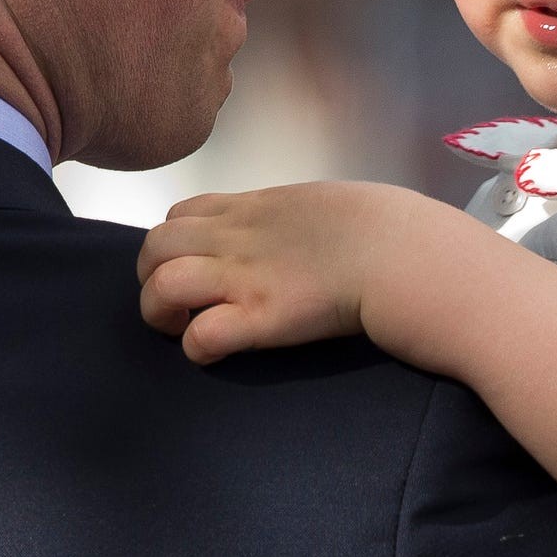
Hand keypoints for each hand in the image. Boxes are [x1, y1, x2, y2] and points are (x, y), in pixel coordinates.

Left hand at [136, 181, 421, 363]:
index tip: (191, 266)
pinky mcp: (261, 319)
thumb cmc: (384, 229)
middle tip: (175, 302)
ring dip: (159, 311)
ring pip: (162, 285)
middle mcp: (237, 239)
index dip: (174, 243)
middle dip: (150, 275)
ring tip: (180, 327)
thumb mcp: (324, 205)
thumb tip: (297, 233)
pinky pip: (200, 336)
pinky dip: (195, 347)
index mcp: (253, 208)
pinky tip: (215, 351)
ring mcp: (245, 277)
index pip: (181, 213)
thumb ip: (292, 220)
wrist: (406, 254)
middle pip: (155, 244)